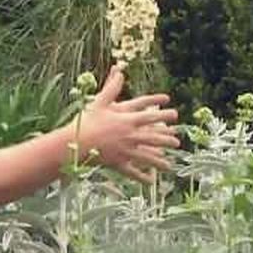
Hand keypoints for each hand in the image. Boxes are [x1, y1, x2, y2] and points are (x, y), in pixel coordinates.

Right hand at [78, 66, 179, 182]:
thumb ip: (112, 88)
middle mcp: (130, 136)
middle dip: (167, 139)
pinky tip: (151, 182)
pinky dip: (141, 177)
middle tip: (177, 141)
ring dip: (159, 161)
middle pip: (154, 138)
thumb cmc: (87, 121)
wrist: (75, 144)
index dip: (163, 113)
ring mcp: (125, 151)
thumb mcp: (100, 102)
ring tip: (169, 166)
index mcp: (127, 120)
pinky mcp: (118, 163)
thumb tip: (120, 70)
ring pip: (147, 157)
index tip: (174, 112)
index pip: (150, 116)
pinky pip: (132, 172)